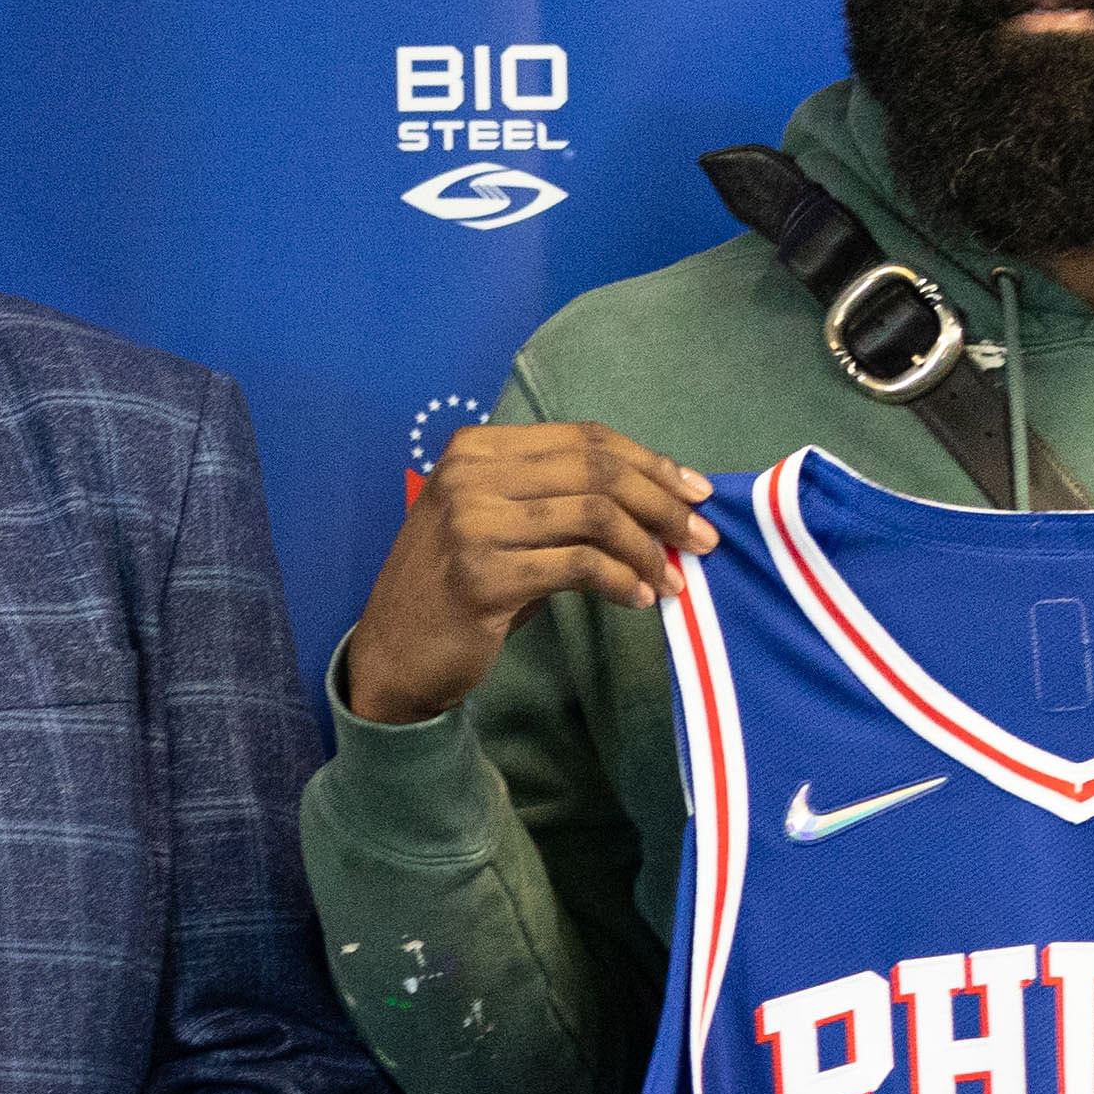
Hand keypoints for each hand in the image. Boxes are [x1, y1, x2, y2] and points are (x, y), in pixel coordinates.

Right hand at [343, 423, 718, 725]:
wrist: (392, 655)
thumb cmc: (457, 589)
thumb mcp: (499, 524)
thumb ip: (559, 499)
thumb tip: (661, 497)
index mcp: (475, 448)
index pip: (585, 438)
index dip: (650, 462)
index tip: (695, 492)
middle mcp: (469, 475)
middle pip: (597, 470)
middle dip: (663, 504)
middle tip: (700, 538)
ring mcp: (471, 523)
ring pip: (595, 515)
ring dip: (648, 548)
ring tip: (673, 577)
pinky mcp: (482, 576)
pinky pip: (579, 566)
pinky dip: (621, 581)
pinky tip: (639, 599)